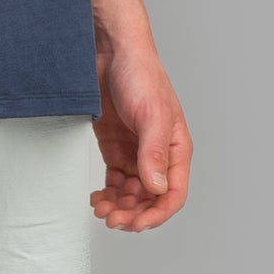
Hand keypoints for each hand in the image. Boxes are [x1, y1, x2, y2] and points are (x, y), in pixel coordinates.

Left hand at [90, 42, 192, 231]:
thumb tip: (157, 188)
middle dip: (132, 213)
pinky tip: (97, 196)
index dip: (157, 214)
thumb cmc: (140, 73)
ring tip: (100, 208)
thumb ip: (154, 153)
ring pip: (131, 194)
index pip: (174, 194)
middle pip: (150, 199)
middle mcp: (157, 154)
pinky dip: (107, 193)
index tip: (136, 224)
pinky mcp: (115, 146)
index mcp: (175, 148)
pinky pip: (114, 180)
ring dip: (118, 206)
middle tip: (111, 218)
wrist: (110, 49)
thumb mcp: (152, 114)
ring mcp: (135, 151)